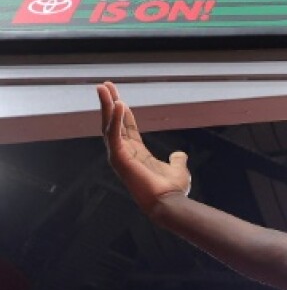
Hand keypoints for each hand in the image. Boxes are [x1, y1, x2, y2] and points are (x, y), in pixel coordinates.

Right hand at [97, 81, 190, 212]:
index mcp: (136, 154)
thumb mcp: (178, 169)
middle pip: (113, 123)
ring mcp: (120, 156)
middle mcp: (125, 153)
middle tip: (105, 85)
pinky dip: (114, 119)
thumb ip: (177, 160)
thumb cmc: (172, 190)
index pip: (125, 128)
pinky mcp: (119, 158)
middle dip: (109, 103)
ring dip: (106, 106)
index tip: (118, 97)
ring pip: (109, 126)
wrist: (170, 203)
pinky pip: (114, 135)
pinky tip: (116, 104)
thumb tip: (179, 154)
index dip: (121, 112)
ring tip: (104, 88)